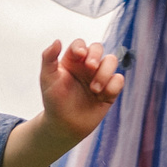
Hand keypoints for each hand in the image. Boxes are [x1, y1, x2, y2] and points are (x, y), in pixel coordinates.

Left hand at [4, 39, 126, 166]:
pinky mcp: (109, 90)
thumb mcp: (47, 78)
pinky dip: (113, 85)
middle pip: (98, 48)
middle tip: (90, 67)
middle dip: (96, 55)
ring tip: (94, 89)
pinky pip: (119, 80)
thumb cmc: (54, 101)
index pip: (80, 44)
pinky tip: (102, 96)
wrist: (64, 126)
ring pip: (111, 61)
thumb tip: (57, 41)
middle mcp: (87, 66)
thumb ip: (48, 58)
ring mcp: (99, 77)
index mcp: (72, 60)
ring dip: (105, 72)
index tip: (79, 56)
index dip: (81, 47)